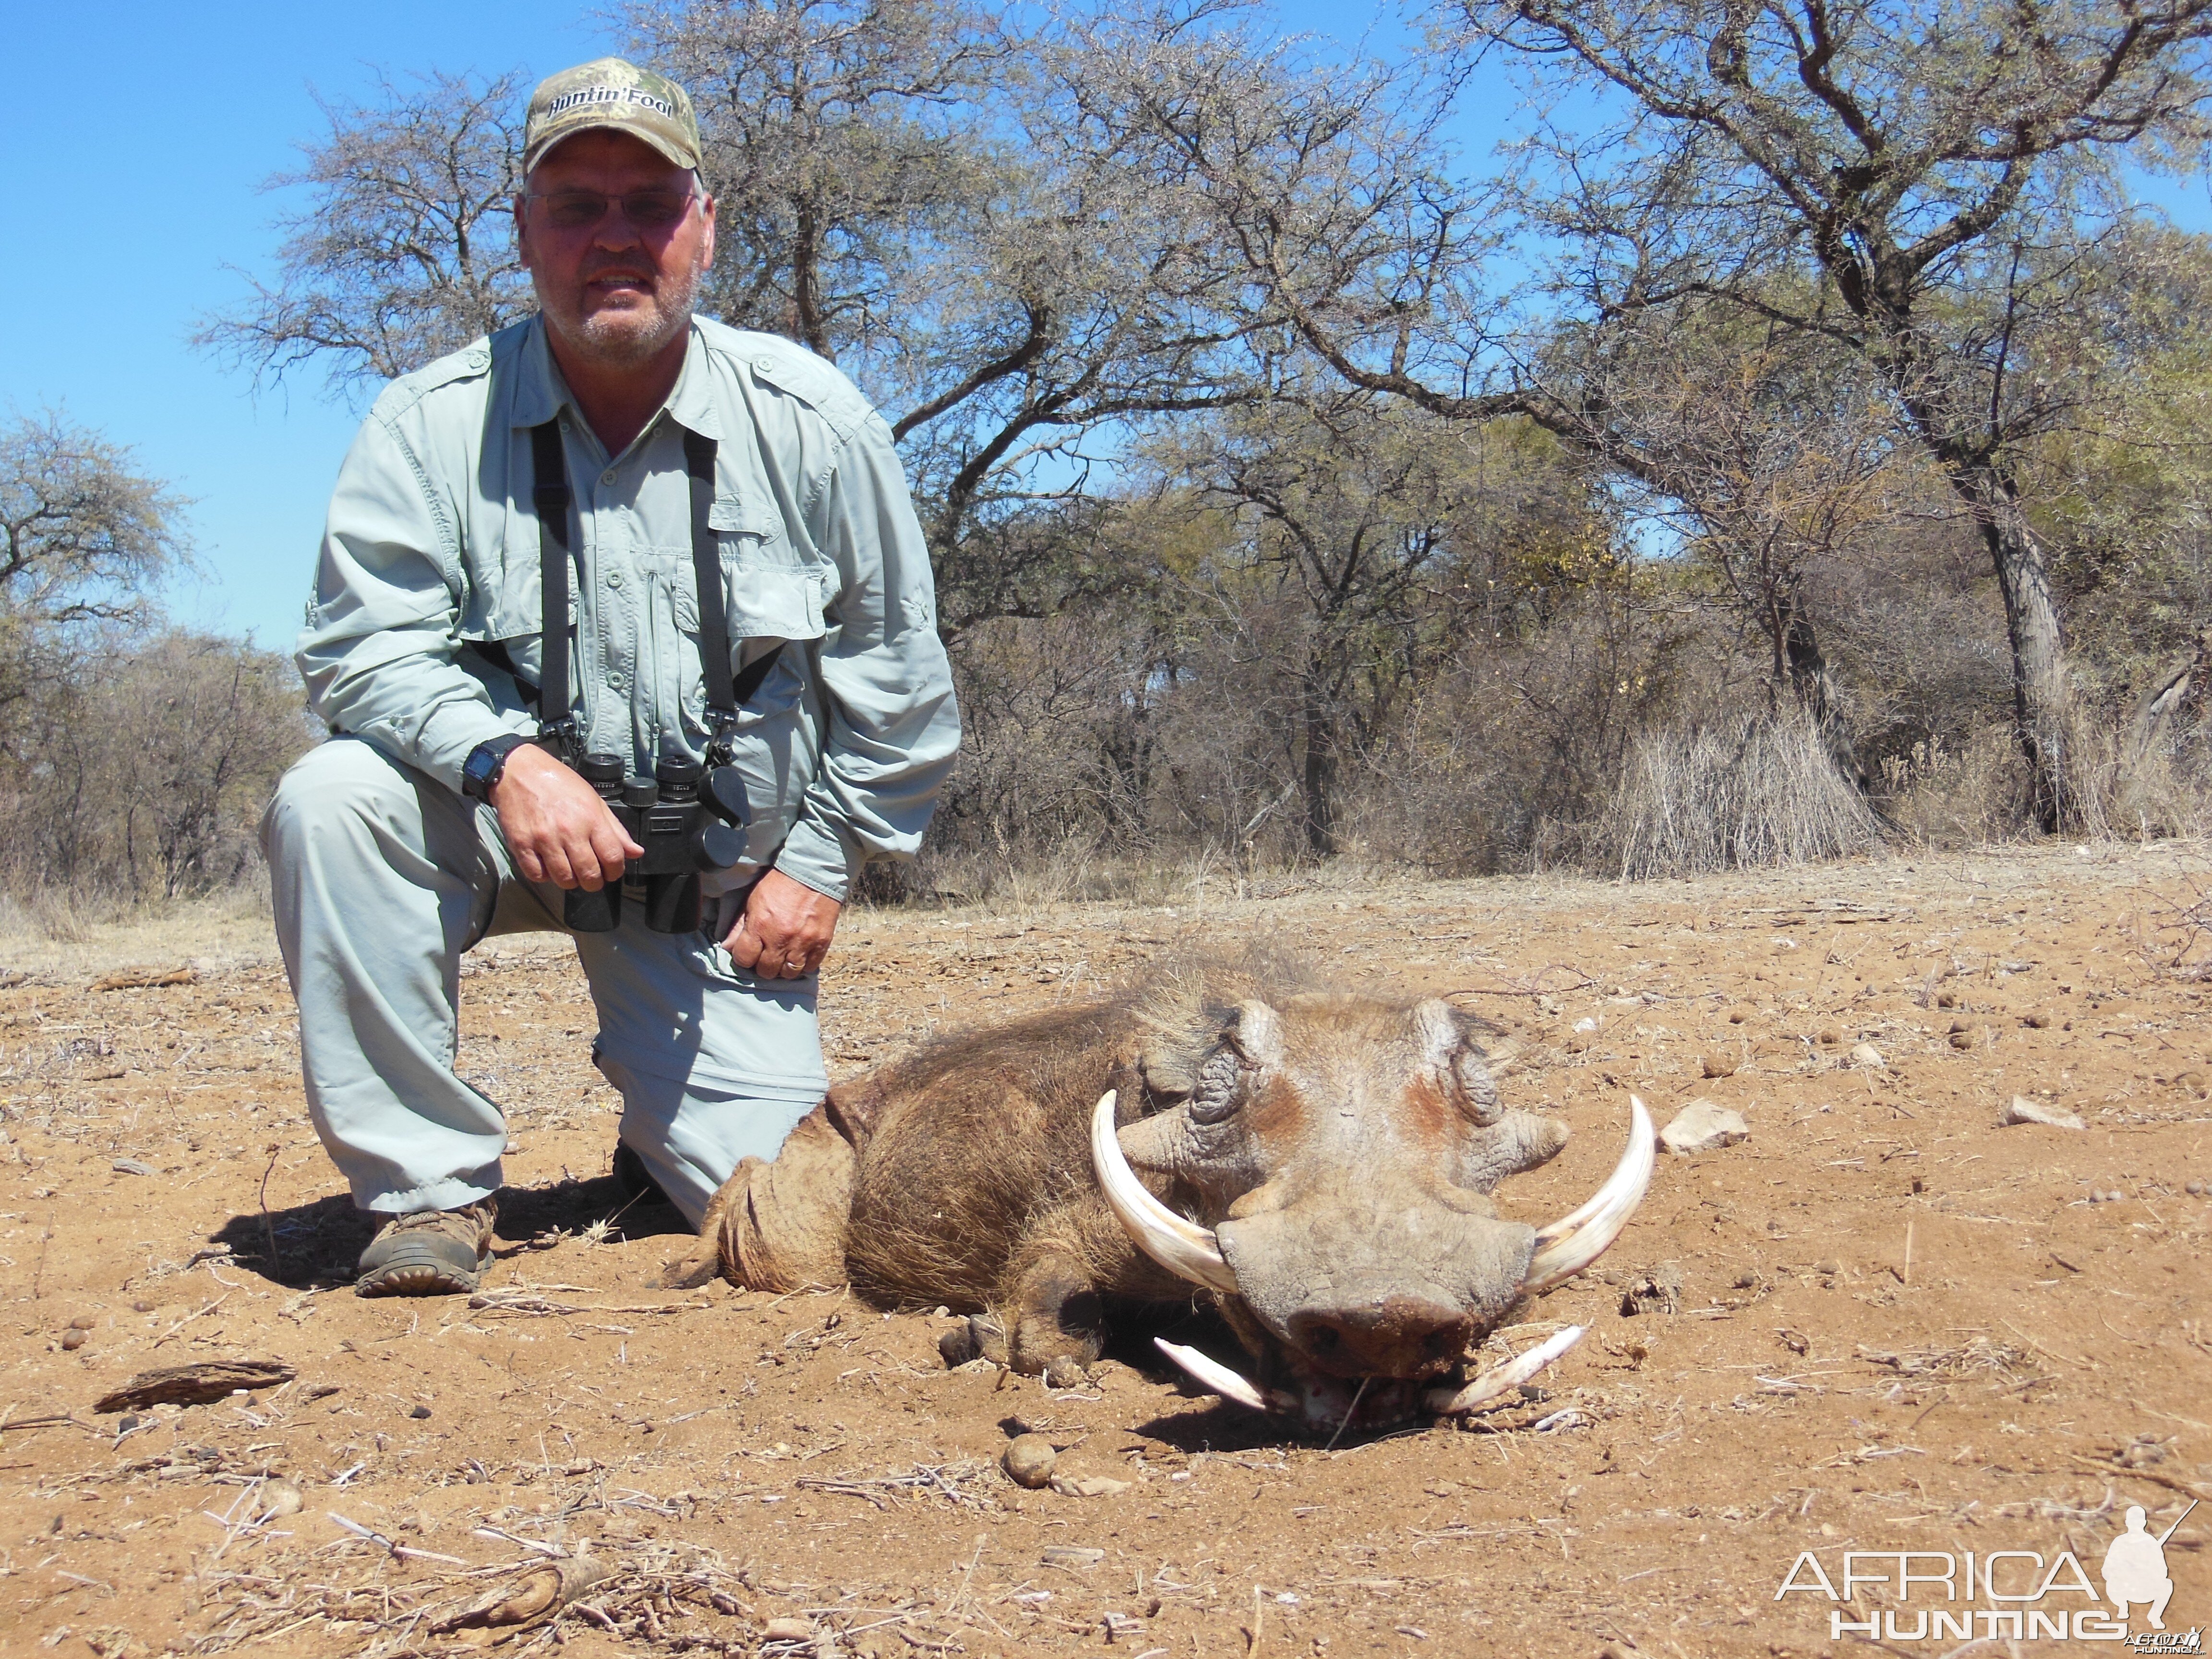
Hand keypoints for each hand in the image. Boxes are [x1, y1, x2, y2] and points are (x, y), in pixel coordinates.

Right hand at [489, 744, 642, 889]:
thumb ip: (616, 829)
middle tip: (591, 876)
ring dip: (570, 881)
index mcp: (591, 819)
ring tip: (570, 871)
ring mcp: (544, 839)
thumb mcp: (594, 800)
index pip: (613, 858)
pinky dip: (545, 876)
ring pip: (564, 879)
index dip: (616, 871)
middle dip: (594, 882)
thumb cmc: (559, 784)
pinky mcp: (521, 844)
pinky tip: (548, 865)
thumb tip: (636, 852)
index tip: (611, 872)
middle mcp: (569, 831)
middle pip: (589, 874)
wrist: (520, 771)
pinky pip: (537, 875)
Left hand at [723, 868, 841, 978]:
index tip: (748, 953)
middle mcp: (780, 938)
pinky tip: (799, 954)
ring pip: (788, 974)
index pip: (744, 959)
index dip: (744, 958)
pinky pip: (810, 967)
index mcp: (760, 925)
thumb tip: (726, 947)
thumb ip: (739, 925)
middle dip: (763, 966)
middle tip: (765, 955)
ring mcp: (803, 943)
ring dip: (783, 968)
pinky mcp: (821, 943)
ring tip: (783, 958)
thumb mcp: (753, 900)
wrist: (813, 871)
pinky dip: (803, 964)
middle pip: (766, 971)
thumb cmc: (779, 883)